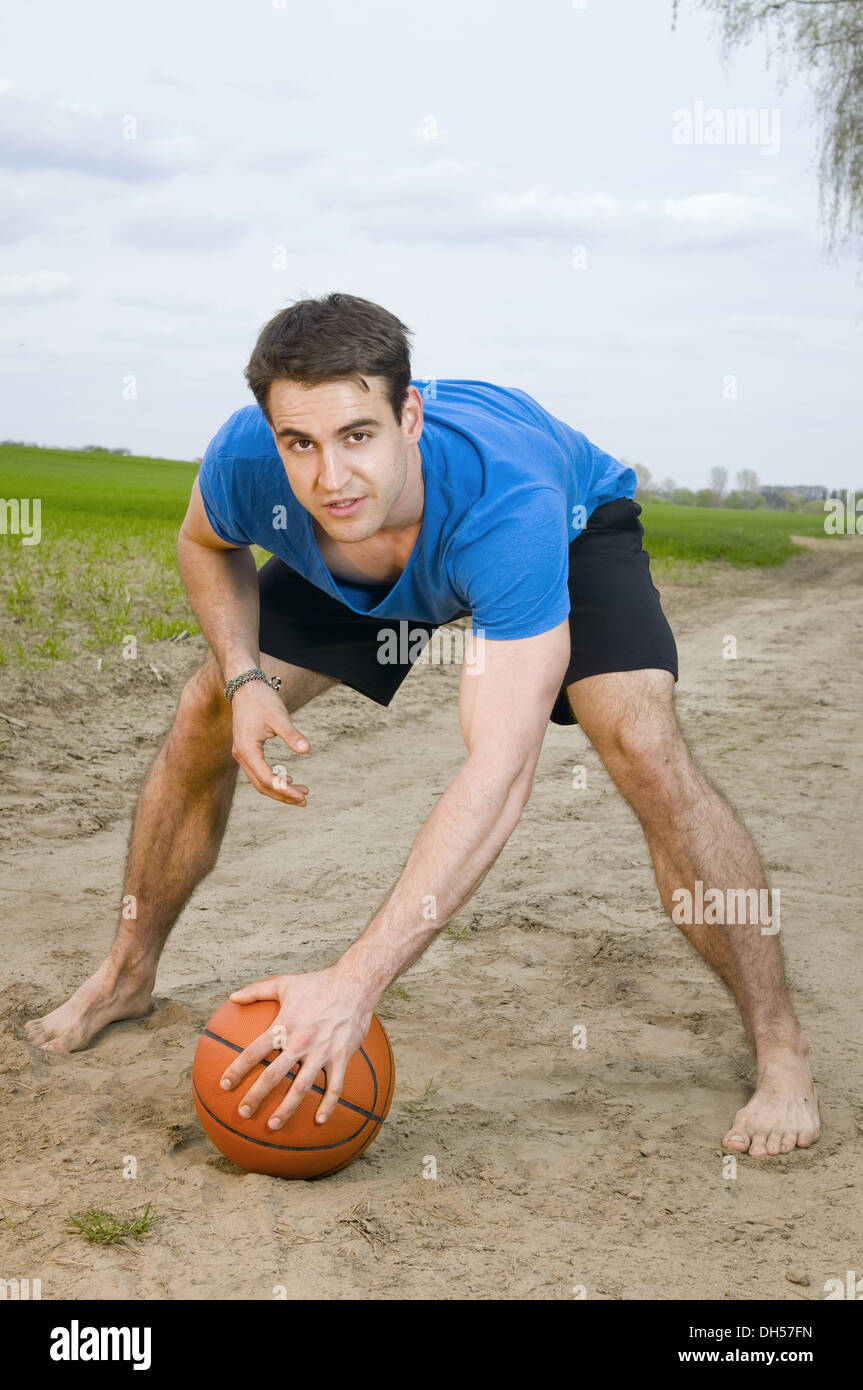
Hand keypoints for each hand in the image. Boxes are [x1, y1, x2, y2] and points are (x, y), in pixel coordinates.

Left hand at [218, 968, 372, 1127]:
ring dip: (286, 1109)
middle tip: (243, 1113)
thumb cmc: (318, 983)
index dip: (237, 1069)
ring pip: (301, 1087)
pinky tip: (320, 1121)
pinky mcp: (341, 1057)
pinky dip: (328, 1105)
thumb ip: (256, 990)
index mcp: (285, 1025)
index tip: (225, 1085)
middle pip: (273, 1075)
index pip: (254, 1051)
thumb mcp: (285, 983)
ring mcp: (322, 1052)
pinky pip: (335, 1087)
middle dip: (256, 1096)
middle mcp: (301, 1042)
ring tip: (273, 1125)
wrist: (355, 984)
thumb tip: (232, 997)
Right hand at [230, 679, 310, 804]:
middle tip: (304, 800)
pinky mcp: (245, 749)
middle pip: (262, 785)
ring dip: (278, 789)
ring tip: (300, 793)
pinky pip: (258, 772)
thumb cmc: (262, 700)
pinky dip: (272, 779)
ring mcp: (241, 753)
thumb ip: (292, 734)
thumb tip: (306, 749)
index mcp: (248, 750)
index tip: (303, 795)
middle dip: (283, 794)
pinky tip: (288, 779)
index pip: (268, 779)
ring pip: (259, 781)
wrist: (244, 686)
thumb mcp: (279, 716)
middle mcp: (241, 755)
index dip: (285, 790)